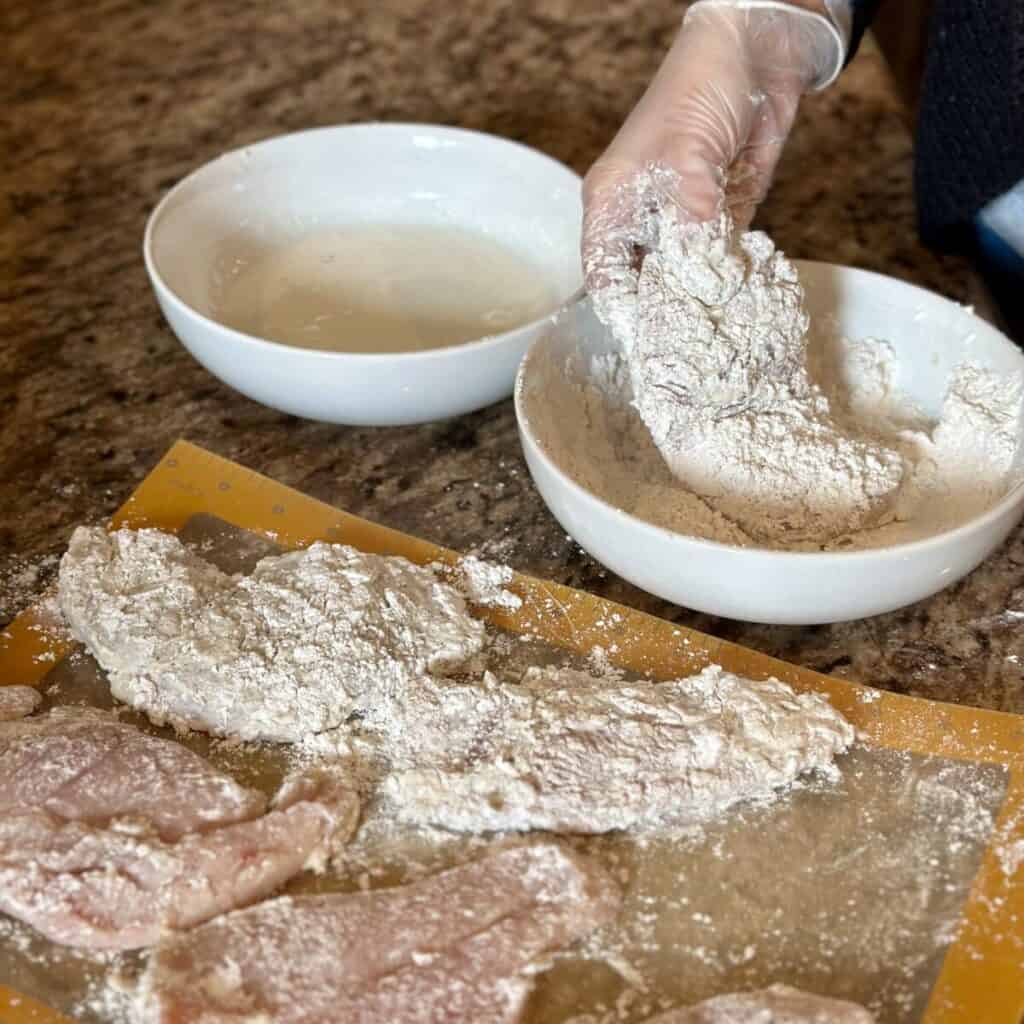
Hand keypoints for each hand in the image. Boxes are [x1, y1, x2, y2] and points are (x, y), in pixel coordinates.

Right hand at [582, 0, 849, 333]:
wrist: (757, 52)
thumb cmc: (700, 88)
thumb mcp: (688, 156)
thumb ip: (690, 217)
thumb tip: (697, 276)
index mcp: (612, 204)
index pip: (605, 274)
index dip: (621, 311)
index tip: (646, 344)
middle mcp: (642, 220)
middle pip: (643, 283)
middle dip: (662, 314)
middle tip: (686, 351)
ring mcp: (682, 222)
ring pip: (683, 279)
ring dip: (699, 301)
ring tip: (716, 336)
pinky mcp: (721, 220)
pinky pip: (720, 263)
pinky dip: (729, 281)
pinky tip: (741, 301)